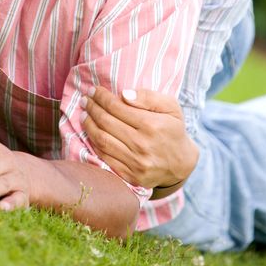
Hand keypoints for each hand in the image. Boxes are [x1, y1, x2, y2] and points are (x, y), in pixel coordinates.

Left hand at [80, 86, 198, 188]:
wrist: (182, 163)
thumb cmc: (174, 129)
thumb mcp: (171, 106)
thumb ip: (148, 97)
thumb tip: (124, 94)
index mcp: (152, 125)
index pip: (117, 107)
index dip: (102, 97)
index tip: (94, 90)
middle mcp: (142, 145)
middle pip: (106, 122)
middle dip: (92, 108)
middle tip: (85, 99)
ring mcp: (136, 163)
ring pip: (102, 140)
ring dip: (89, 125)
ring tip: (84, 114)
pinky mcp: (131, 176)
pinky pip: (105, 158)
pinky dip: (94, 144)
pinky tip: (91, 133)